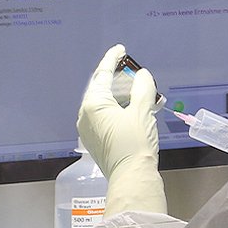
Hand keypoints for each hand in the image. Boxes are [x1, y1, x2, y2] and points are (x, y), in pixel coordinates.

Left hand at [77, 44, 166, 214]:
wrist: (131, 177)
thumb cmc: (135, 143)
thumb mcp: (142, 111)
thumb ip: (142, 88)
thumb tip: (141, 75)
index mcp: (93, 105)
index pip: (102, 74)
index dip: (113, 59)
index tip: (121, 49)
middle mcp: (85, 115)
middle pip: (100, 88)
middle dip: (117, 79)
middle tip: (132, 71)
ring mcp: (87, 129)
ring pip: (102, 103)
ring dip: (119, 95)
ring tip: (136, 91)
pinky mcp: (94, 140)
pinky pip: (104, 116)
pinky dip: (117, 108)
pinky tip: (131, 109)